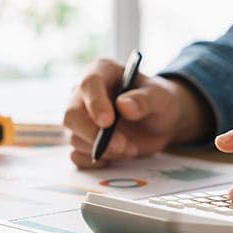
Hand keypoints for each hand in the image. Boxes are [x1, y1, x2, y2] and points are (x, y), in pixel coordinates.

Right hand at [63, 58, 212, 167]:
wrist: (159, 122)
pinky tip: (117, 155)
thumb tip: (124, 106)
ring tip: (131, 148)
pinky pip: (77, 156)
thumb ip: (145, 99)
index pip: (89, 84)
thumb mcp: (161, 97)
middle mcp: (84, 94)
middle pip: (72, 115)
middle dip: (94, 134)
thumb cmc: (158, 101)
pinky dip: (97, 161)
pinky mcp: (82, 140)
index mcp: (101, 71)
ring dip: (104, 150)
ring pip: (75, 138)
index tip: (108, 122)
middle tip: (122, 145)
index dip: (95, 103)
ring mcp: (80, 119)